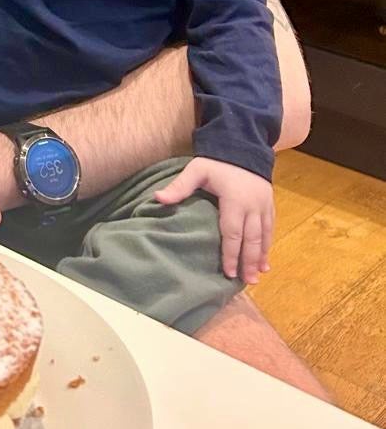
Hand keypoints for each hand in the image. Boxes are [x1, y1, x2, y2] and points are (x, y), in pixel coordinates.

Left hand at [154, 157, 273, 284]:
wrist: (243, 145)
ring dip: (260, 257)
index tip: (229, 273)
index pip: (232, 232)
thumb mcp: (197, 170)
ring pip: (263, 236)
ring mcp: (263, 205)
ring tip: (257, 277)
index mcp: (234, 200)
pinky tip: (266, 261)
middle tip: (247, 282)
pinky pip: (270, 228)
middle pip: (251, 239)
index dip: (231, 254)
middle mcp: (252, 206)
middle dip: (248, 262)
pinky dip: (268, 245)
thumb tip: (157, 198)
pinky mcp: (269, 204)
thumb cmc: (218, 161)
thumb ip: (180, 186)